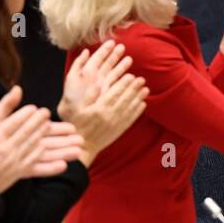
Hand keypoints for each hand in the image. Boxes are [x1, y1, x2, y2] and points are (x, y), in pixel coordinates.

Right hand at [0, 85, 60, 192]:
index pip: (12, 123)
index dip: (24, 114)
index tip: (33, 108)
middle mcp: (7, 148)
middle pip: (25, 131)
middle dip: (37, 120)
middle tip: (46, 112)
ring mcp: (14, 160)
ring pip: (32, 143)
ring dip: (41, 133)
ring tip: (49, 124)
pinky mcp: (18, 172)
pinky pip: (34, 160)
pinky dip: (41, 152)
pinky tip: (46, 146)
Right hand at [59, 44, 147, 163]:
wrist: (83, 146)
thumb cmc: (77, 126)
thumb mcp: (77, 110)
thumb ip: (88, 97)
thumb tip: (96, 83)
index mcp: (98, 110)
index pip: (113, 94)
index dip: (123, 84)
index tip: (130, 76)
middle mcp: (109, 116)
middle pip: (124, 100)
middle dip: (134, 89)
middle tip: (142, 79)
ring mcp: (116, 124)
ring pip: (130, 109)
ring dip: (138, 98)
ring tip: (146, 89)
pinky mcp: (119, 130)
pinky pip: (131, 119)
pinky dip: (138, 112)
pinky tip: (143, 104)